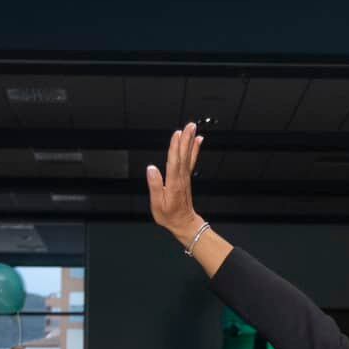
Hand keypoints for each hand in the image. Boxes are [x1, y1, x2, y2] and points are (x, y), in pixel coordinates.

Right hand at [145, 122, 206, 243]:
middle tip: (189, 125)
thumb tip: (151, 168)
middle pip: (183, 155)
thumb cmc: (169, 216)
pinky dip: (194, 149)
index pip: (174, 161)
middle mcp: (181, 178)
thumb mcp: (157, 204)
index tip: (177, 134)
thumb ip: (154, 186)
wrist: (184, 223)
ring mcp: (185, 177)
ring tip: (193, 128)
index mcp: (173, 183)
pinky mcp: (186, 177)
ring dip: (190, 141)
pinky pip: (191, 160)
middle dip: (186, 139)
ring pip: (188, 156)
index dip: (175, 147)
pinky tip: (197, 141)